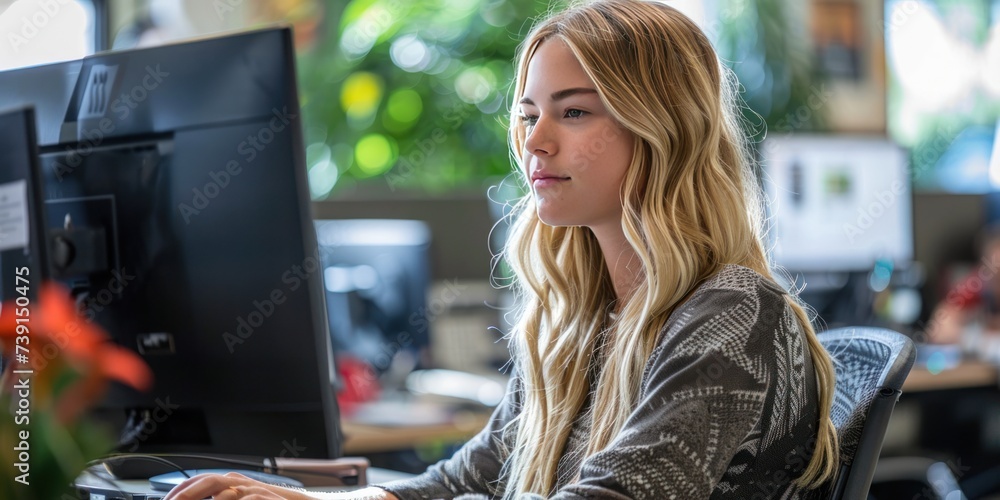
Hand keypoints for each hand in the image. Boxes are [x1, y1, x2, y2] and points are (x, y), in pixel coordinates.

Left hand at [163, 472, 398, 499]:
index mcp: (241, 485)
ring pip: (225, 489)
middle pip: (209, 481)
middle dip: (184, 493)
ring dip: (205, 497)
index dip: (181, 490)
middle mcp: (248, 484)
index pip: (204, 481)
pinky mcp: (272, 499)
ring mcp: (261, 492)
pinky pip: (247, 499)